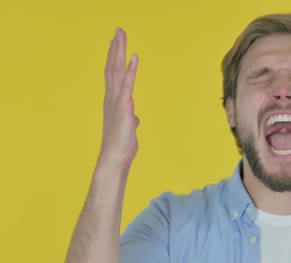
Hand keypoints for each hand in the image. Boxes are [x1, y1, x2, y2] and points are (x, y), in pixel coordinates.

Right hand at [99, 28, 139, 170]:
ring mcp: (116, 101)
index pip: (113, 75)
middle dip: (116, 48)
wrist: (115, 159)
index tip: (115, 43)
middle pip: (113, 67)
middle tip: (118, 31)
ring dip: (120, 52)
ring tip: (121, 36)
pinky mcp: (123, 107)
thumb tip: (134, 117)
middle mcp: (112, 98)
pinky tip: (134, 58)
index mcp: (113, 102)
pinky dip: (130, 71)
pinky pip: (127, 85)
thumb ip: (130, 119)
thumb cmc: (121, 146)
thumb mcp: (128, 129)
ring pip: (117, 71)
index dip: (114, 58)